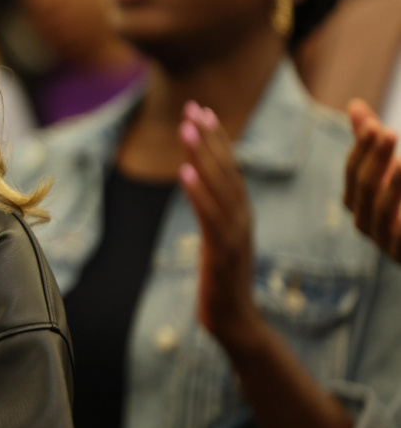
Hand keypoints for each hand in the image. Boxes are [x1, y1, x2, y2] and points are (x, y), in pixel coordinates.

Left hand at [178, 101, 261, 350]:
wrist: (233, 319)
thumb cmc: (220, 279)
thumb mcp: (216, 238)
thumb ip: (212, 211)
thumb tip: (198, 183)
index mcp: (240, 212)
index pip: (230, 167)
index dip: (217, 139)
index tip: (201, 111)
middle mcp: (242, 217)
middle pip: (226, 170)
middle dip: (209, 138)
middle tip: (193, 108)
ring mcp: (235, 234)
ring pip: (220, 187)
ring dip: (203, 156)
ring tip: (187, 129)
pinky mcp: (223, 252)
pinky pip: (211, 217)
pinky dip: (199, 194)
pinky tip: (184, 173)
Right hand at [344, 99, 400, 261]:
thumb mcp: (388, 170)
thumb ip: (369, 142)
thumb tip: (354, 104)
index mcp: (356, 202)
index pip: (352, 171)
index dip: (362, 149)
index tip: (376, 126)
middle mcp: (365, 222)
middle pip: (364, 187)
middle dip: (376, 159)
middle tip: (391, 132)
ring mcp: (385, 241)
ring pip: (381, 209)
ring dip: (394, 183)